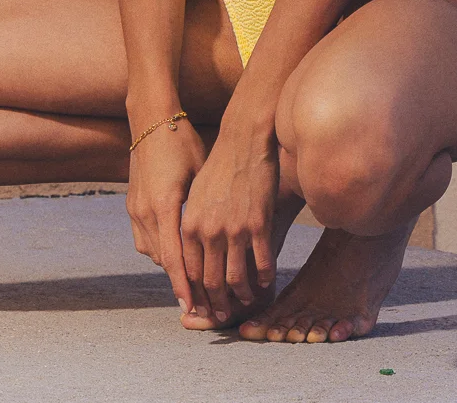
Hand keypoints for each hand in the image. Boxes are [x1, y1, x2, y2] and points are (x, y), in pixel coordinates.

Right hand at [124, 115, 207, 324]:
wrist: (151, 121)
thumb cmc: (185, 143)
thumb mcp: (201, 174)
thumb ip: (206, 208)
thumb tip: (228, 236)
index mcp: (165, 206)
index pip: (174, 257)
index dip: (184, 284)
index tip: (192, 306)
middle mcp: (146, 212)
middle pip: (164, 260)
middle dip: (180, 282)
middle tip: (199, 301)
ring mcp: (135, 210)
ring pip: (153, 252)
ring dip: (171, 266)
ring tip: (191, 283)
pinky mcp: (132, 206)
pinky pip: (145, 239)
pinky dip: (161, 249)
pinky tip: (177, 253)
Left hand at [178, 123, 281, 324]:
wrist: (244, 141)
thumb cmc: (218, 166)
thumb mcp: (194, 196)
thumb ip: (190, 225)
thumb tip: (188, 252)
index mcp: (189, 226)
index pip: (188, 272)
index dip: (193, 295)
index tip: (198, 308)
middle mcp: (208, 231)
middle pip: (210, 281)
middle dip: (216, 303)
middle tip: (222, 315)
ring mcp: (234, 229)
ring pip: (236, 277)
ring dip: (242, 294)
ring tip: (248, 300)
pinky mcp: (259, 223)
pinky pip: (262, 260)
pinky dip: (264, 275)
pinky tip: (267, 280)